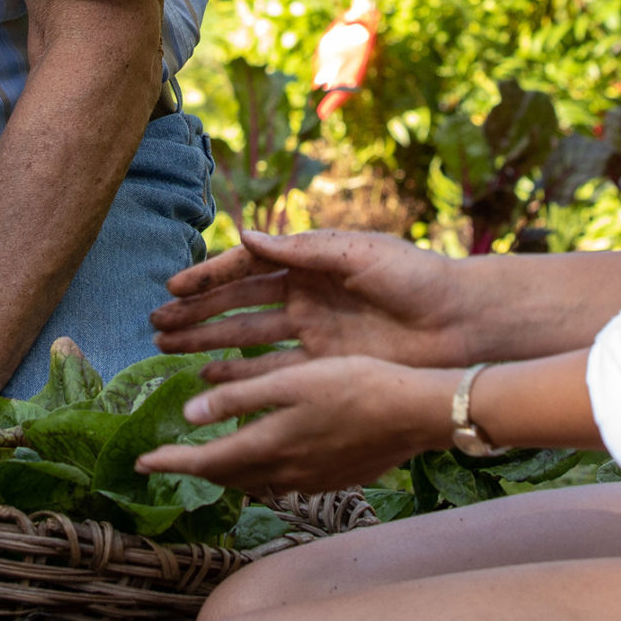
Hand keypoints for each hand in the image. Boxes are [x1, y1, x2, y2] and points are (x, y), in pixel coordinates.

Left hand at [135, 354, 453, 494]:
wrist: (415, 413)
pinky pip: (281, 480)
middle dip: (193, 468)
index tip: (141, 462)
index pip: (206, 462)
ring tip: (208, 456)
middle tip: (166, 460)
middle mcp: (285, 473)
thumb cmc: (355, 385)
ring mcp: (311, 481)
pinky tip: (264, 454)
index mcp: (270, 446)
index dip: (170, 462)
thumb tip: (189, 415)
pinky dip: (259, 469)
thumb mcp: (291, 381)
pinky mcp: (332, 479)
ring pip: (254, 481)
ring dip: (226, 470)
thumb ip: (239, 398)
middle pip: (227, 476)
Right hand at [149, 230, 474, 373]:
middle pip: (238, 306)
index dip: (210, 279)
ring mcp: (314, 334)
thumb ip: (304, 249)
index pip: (248, 269)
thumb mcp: (361, 255)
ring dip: (209, 346)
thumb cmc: (418, 277)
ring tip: (168, 352)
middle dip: (197, 315)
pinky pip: (275, 374)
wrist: (464, 323)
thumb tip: (247, 236)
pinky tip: (209, 384)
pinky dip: (242, 378)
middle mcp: (306, 297)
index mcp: (312, 263)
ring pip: (248, 341)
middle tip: (156, 327)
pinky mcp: (328, 367)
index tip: (173, 290)